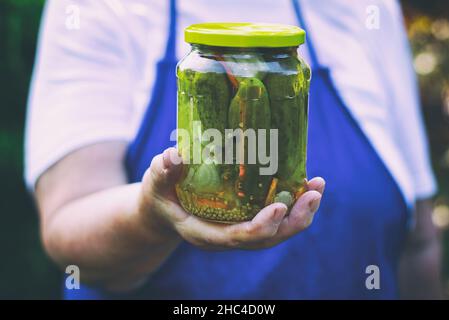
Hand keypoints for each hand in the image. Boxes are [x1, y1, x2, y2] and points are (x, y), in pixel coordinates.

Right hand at [138, 147, 324, 249]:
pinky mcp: (247, 218)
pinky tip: (306, 183)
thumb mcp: (155, 183)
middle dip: (292, 221)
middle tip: (313, 195)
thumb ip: (162, 172)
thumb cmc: (161, 194)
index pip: (236, 238)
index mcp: (204, 233)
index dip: (260, 227)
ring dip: (300, 213)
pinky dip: (294, 204)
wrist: (165, 207)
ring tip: (318, 187)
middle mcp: (226, 237)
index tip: (280, 207)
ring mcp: (239, 229)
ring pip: (276, 231)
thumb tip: (173, 155)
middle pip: (266, 239)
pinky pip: (275, 218)